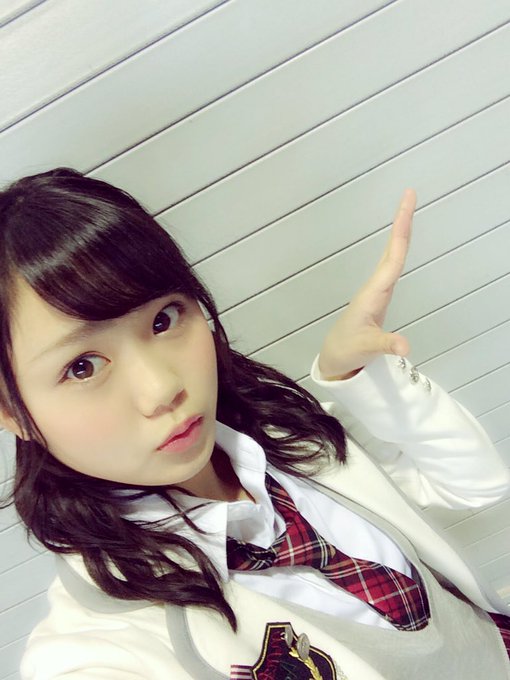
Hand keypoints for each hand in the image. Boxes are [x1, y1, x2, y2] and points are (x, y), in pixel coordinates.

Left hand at [318, 189, 416, 379]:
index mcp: (375, 292)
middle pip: (392, 249)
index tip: (407, 204)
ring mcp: (377, 291)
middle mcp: (376, 286)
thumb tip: (406, 346)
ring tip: (408, 211)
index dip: (402, 230)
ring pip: (390, 256)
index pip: (393, 256)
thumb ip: (386, 344)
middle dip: (402, 222)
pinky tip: (401, 244)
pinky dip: (398, 250)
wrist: (335, 357)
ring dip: (400, 234)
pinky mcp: (379, 297)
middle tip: (410, 195)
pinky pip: (391, 266)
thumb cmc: (348, 349)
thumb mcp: (368, 348)